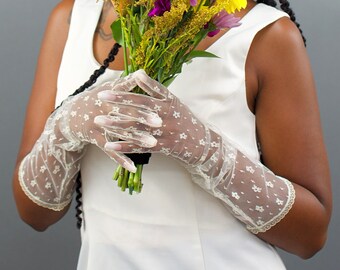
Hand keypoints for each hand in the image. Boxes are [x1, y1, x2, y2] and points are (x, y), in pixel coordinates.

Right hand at [17, 75, 161, 209]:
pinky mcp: (94, 137)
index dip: (144, 100)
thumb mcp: (107, 88)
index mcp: (110, 94)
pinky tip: (133, 167)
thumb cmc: (95, 100)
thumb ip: (125, 83)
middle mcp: (104, 108)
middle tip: (159, 123)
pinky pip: (109, 150)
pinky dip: (120, 159)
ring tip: (152, 143)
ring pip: (120, 132)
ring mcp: (98, 123)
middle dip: (143, 118)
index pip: (129, 96)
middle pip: (126, 113)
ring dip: (137, 138)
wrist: (69, 115)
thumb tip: (141, 72)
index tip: (159, 104)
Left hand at [97, 70, 210, 166]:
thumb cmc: (183, 119)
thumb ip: (156, 90)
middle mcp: (166, 115)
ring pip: (138, 127)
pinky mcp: (162, 147)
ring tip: (99, 121)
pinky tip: (109, 144)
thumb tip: (137, 74)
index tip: (113, 83)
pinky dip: (124, 146)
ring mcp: (164, 132)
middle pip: (141, 107)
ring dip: (117, 124)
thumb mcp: (173, 101)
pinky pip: (140, 147)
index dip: (129, 88)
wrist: (199, 142)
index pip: (148, 91)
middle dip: (119, 102)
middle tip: (101, 97)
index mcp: (169, 101)